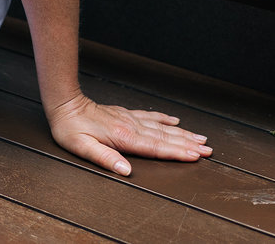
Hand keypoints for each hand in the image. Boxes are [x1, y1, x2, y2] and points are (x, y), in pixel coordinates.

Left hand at [46, 92, 211, 174]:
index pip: (156, 148)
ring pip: (161, 127)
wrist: (65, 104)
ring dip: (182, 133)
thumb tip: (126, 171)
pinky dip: (165, 119)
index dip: (177, 152)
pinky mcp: (125, 114)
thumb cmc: (71, 128)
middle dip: (188, 144)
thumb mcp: (83, 148)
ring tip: (200, 138)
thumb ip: (105, 158)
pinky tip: (175, 121)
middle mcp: (131, 126)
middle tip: (208, 149)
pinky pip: (150, 116)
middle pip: (165, 137)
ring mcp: (130, 119)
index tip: (195, 156)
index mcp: (123, 137)